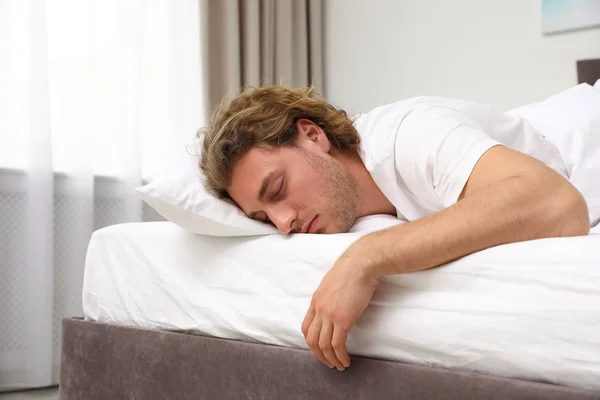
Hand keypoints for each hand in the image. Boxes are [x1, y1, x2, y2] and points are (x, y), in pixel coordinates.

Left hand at [301, 239, 380, 370]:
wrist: (361, 263)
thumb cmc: (353, 269)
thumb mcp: (334, 283)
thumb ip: (332, 296)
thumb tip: (338, 304)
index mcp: (316, 300)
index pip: (306, 327)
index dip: (312, 341)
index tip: (321, 349)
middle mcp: (319, 309)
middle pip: (311, 339)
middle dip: (319, 355)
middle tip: (329, 363)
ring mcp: (329, 315)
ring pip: (323, 345)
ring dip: (330, 359)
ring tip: (339, 366)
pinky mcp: (343, 319)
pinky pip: (337, 344)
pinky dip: (340, 356)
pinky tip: (346, 360)